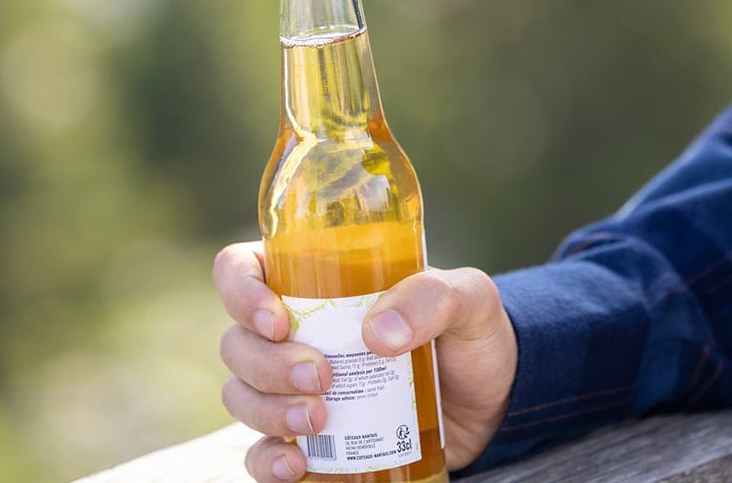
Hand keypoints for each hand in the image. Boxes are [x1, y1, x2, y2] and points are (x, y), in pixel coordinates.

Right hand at [214, 241, 517, 481]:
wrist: (493, 401)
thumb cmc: (470, 332)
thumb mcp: (467, 299)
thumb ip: (431, 299)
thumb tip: (378, 335)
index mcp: (315, 277)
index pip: (241, 269)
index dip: (241, 292)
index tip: (277, 321)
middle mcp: (294, 329)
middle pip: (237, 342)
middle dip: (268, 365)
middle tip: (321, 377)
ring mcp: (294, 386)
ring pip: (241, 395)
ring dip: (269, 412)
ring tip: (319, 421)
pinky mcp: (308, 438)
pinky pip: (258, 453)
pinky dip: (266, 462)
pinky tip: (298, 467)